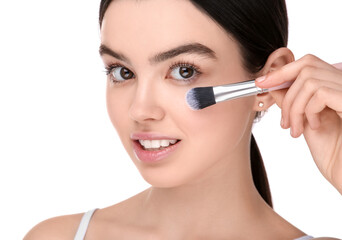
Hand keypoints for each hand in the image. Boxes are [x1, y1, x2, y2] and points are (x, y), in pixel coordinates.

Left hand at [255, 54, 341, 193]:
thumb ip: (294, 101)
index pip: (308, 63)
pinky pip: (319, 93)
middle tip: (281, 116)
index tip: (262, 82)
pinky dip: (308, 111)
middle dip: (285, 90)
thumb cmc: (335, 153)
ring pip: (309, 81)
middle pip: (307, 66)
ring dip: (294, 107)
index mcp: (336, 87)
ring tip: (297, 129)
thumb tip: (272, 85)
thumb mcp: (307, 121)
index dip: (283, 71)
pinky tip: (315, 127)